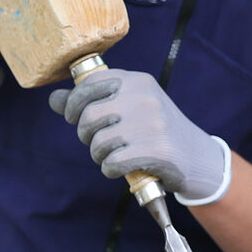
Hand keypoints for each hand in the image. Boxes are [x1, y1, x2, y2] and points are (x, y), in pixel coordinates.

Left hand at [48, 68, 228, 201]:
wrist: (197, 156)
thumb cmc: (155, 130)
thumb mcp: (129, 107)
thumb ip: (91, 101)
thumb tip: (54, 99)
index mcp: (137, 81)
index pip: (89, 84)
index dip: (73, 104)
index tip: (75, 117)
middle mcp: (144, 98)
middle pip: (88, 116)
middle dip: (86, 135)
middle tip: (99, 142)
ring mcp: (151, 124)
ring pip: (98, 142)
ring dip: (99, 156)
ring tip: (113, 156)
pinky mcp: (156, 150)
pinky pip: (112, 163)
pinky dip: (110, 170)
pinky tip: (120, 168)